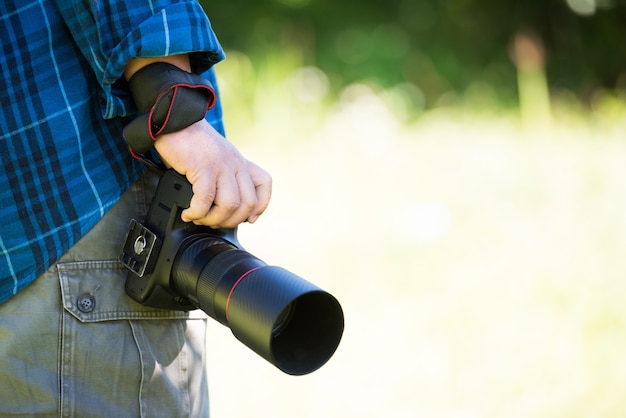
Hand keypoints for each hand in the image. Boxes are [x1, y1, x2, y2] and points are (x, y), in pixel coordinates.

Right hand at [154, 119, 271, 227]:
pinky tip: (188, 213)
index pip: (264, 183)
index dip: (261, 205)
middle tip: (213, 222)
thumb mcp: (216, 157)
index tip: (248, 218)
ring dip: (213, 219)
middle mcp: (235, 164)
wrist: (173, 121)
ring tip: (198, 218)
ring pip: (230, 205)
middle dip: (231, 221)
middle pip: (248, 203)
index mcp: (239, 162)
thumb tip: (219, 207)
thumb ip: (223, 176)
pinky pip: (205, 200)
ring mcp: (221, 165)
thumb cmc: (189, 143)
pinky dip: (196, 213)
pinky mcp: (203, 167)